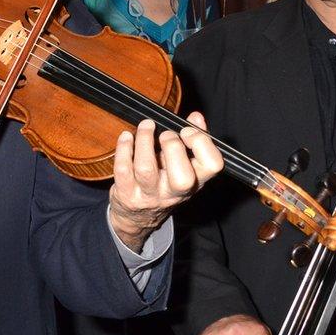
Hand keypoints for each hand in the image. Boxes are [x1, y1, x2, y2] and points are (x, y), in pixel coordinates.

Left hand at [108, 113, 222, 251]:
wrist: (137, 216)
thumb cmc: (164, 184)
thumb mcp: (185, 166)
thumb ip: (194, 140)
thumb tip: (196, 117)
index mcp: (196, 182)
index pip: (212, 166)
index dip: (202, 143)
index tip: (187, 131)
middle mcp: (174, 193)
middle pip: (182, 177)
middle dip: (173, 147)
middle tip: (165, 135)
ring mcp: (150, 196)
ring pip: (146, 170)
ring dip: (144, 141)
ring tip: (145, 126)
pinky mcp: (127, 195)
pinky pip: (123, 170)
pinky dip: (124, 148)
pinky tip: (126, 137)